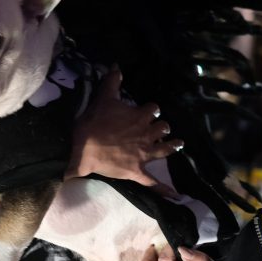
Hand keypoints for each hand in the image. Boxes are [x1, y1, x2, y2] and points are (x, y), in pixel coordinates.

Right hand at [66, 66, 182, 187]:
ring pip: (164, 149)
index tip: (149, 110)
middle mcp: (146, 134)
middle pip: (163, 128)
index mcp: (140, 116)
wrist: (82, 148)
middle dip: (162, 127)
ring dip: (172, 146)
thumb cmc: (93, 122)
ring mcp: (144, 154)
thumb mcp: (103, 97)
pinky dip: (164, 189)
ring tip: (178, 144)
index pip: (154, 109)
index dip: (152, 110)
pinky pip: (153, 182)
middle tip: (160, 127)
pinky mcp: (137, 171)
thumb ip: (112, 81)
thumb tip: (117, 65)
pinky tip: (175, 195)